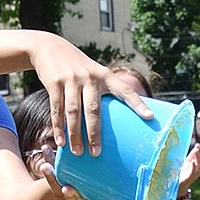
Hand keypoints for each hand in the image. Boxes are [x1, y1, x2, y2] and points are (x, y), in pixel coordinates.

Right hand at [31, 41, 152, 155]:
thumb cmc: (79, 67)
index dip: (138, 104)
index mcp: (105, 76)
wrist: (49, 46)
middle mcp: (89, 77)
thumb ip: (105, 91)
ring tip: (78, 152)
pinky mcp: (54, 82)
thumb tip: (119, 122)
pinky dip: (58, 127)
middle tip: (96, 153)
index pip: (125, 91)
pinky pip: (56, 109)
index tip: (150, 117)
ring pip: (73, 112)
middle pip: (93, 109)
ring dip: (75, 134)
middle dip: (94, 133)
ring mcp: (71, 79)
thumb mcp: (95, 72)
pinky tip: (61, 141)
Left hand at [179, 142, 199, 191]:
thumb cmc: (184, 172)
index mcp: (199, 165)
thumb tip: (197, 146)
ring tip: (196, 150)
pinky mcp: (190, 177)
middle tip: (198, 145)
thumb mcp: (188, 161)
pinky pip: (193, 171)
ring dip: (198, 157)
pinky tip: (193, 162)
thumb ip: (193, 155)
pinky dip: (194, 166)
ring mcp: (196, 173)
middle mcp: (199, 169)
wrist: (179, 183)